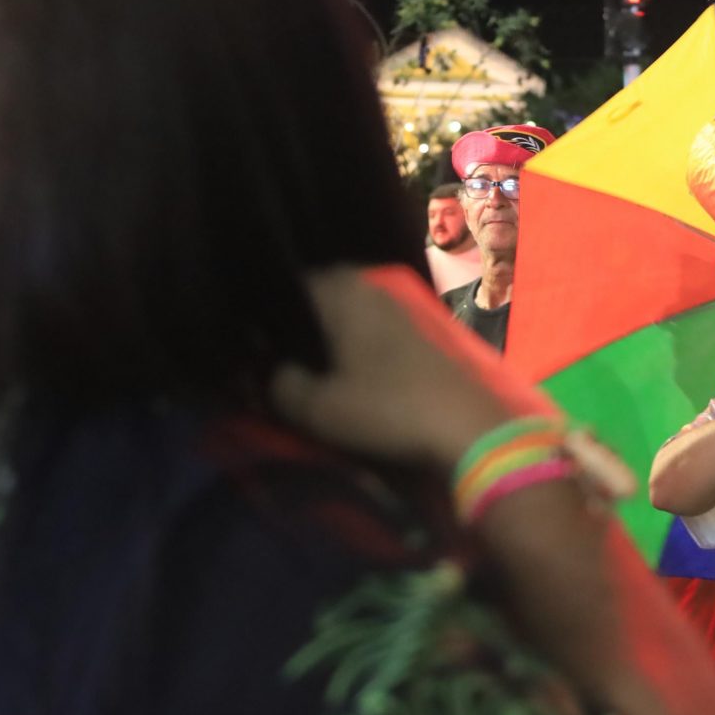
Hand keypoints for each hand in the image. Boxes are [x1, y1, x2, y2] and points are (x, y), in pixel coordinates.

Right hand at [271, 265, 554, 471]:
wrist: (466, 427)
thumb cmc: (386, 407)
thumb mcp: (317, 407)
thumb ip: (279, 385)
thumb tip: (264, 373)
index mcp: (340, 290)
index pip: (285, 287)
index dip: (262, 316)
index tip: (248, 345)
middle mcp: (368, 287)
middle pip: (315, 300)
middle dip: (295, 327)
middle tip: (275, 362)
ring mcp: (396, 308)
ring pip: (343, 316)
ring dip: (324, 341)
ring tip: (306, 373)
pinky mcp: (415, 334)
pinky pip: (367, 332)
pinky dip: (351, 350)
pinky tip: (344, 378)